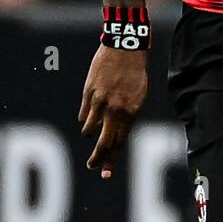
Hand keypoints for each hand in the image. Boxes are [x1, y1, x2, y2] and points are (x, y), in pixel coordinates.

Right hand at [78, 46, 147, 178]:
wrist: (125, 47)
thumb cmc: (135, 73)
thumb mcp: (138, 97)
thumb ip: (126, 117)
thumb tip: (115, 134)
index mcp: (130, 112)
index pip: (119, 143)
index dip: (111, 160)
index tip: (106, 174)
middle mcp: (115, 110)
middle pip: (104, 142)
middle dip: (98, 158)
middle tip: (92, 166)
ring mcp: (100, 101)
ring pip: (89, 129)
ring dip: (90, 134)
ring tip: (91, 133)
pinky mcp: (88, 93)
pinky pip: (84, 115)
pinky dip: (86, 119)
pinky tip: (89, 117)